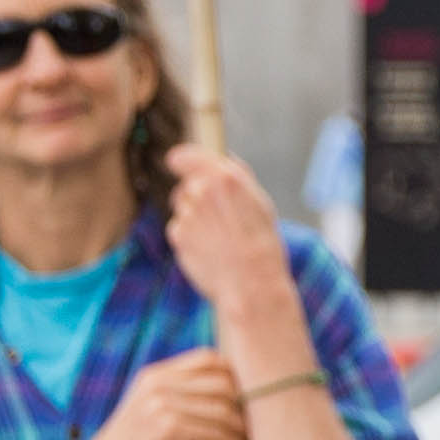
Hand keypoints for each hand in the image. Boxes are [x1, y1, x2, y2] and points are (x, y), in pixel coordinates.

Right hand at [80, 349, 247, 439]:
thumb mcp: (150, 410)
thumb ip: (180, 394)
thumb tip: (232, 390)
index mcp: (153, 375)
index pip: (208, 357)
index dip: (236, 374)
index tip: (249, 396)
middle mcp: (157, 385)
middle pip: (221, 382)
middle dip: (246, 404)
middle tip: (259, 422)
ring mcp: (160, 406)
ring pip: (222, 410)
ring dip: (243, 429)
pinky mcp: (166, 431)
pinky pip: (215, 434)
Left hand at [164, 148, 313, 372]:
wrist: (250, 283)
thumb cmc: (262, 243)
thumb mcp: (261, 203)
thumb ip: (239, 177)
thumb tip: (226, 159)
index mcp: (224, 177)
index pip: (184, 156)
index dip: (182, 161)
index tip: (180, 164)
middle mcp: (201, 191)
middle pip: (186, 185)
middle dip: (198, 196)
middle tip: (221, 217)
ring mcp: (186, 213)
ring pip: (183, 207)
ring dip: (195, 217)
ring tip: (219, 236)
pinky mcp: (177, 235)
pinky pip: (179, 229)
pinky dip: (190, 236)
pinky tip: (210, 248)